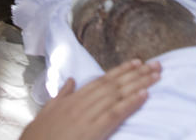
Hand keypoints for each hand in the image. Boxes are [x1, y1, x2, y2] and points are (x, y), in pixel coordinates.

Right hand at [20, 60, 160, 139]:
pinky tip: (144, 95)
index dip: (120, 70)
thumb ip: (61, 96)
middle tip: (156, 65)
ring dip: (139, 84)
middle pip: (114, 85)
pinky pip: (115, 114)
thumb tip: (71, 81)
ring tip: (156, 76)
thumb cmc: (38, 136)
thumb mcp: (47, 112)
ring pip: (118, 96)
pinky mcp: (93, 131)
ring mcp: (88, 117)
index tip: (137, 62)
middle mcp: (82, 104)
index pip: (101, 80)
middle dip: (136, 74)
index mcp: (73, 99)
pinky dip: (130, 104)